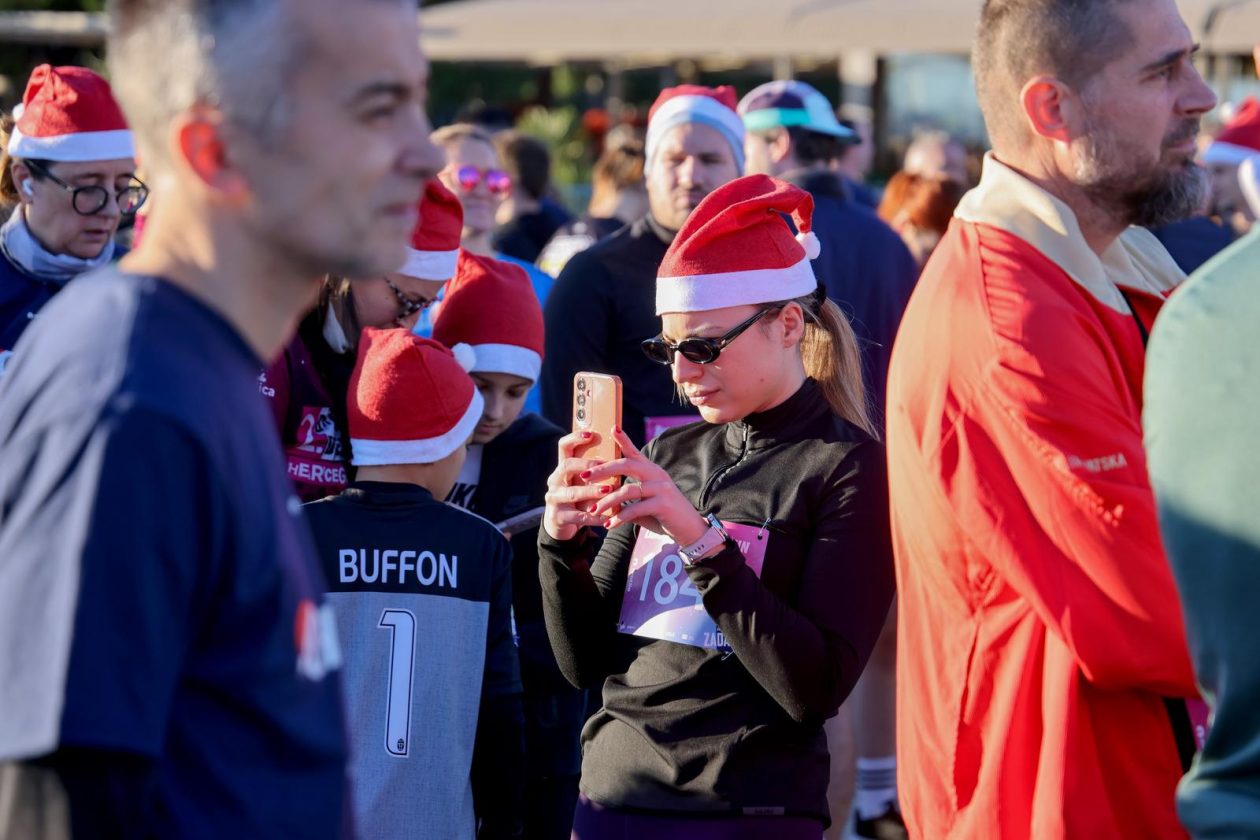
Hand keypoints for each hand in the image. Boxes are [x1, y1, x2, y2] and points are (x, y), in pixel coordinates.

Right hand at [542, 430, 615, 541]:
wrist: (562, 523)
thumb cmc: (579, 496)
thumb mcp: (583, 481)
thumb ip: (595, 468)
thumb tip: (617, 449)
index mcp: (562, 467)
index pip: (564, 446)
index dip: (575, 438)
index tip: (591, 433)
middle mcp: (555, 480)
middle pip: (565, 466)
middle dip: (585, 464)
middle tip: (604, 464)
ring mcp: (554, 498)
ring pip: (572, 492)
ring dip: (592, 490)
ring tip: (609, 489)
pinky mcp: (558, 516)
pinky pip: (578, 516)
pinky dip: (595, 517)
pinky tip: (609, 517)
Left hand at [586, 428, 707, 545]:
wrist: (690, 530)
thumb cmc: (665, 516)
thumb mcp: (644, 505)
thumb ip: (627, 501)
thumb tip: (606, 504)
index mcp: (652, 471)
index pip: (635, 452)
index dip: (624, 440)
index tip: (612, 427)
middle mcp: (657, 474)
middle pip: (626, 465)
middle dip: (602, 470)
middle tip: (584, 476)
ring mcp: (661, 488)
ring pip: (627, 489)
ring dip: (607, 501)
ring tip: (593, 510)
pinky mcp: (663, 504)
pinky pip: (635, 508)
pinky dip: (620, 517)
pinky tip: (609, 524)